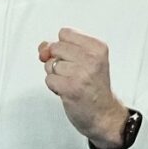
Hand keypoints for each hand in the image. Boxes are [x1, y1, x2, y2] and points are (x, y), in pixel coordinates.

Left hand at [38, 28, 128, 148]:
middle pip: (55, 47)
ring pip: (50, 64)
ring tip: (72, 83)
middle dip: (58, 61)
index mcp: (98, 48)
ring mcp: (81, 73)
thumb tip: (42, 47)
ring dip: (56, 75)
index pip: (64, 33)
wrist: (105, 114)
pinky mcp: (70, 88)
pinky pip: (48, 79)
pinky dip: (54, 86)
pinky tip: (68, 91)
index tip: (75, 59)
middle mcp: (91, 59)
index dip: (63, 47)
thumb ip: (61, 48)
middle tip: (74, 74)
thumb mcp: (85, 60)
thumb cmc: (94, 88)